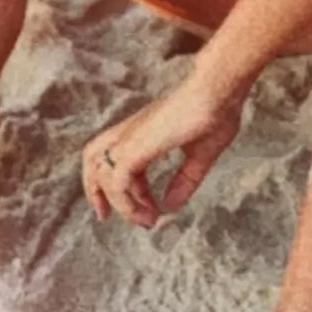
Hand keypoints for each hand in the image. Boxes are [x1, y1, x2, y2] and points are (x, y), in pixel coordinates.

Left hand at [80, 76, 248, 228]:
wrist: (218, 91)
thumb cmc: (215, 114)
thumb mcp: (200, 155)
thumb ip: (184, 180)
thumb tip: (171, 205)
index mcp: (143, 131)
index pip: (114, 155)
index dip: (122, 185)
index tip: (144, 208)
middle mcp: (131, 133)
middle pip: (92, 158)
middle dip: (94, 189)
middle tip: (105, 217)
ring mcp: (131, 138)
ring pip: (101, 172)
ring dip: (119, 203)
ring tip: (144, 220)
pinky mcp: (136, 146)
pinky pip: (117, 181)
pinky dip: (127, 202)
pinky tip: (150, 211)